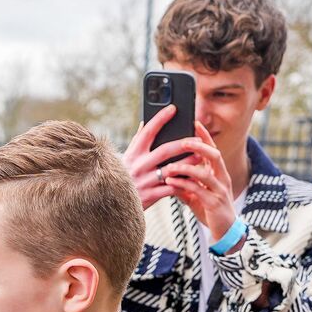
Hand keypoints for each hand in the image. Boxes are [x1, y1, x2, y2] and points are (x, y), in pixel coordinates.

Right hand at [122, 107, 230, 229]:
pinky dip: (183, 183)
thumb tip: (146, 123)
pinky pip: (171, 188)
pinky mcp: (150, 196)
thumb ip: (137, 142)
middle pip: (165, 150)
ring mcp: (144, 181)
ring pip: (171, 169)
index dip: (160, 119)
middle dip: (183, 144)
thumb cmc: (121, 177)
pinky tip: (193, 178)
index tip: (173, 109)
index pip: (147, 131)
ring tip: (200, 157)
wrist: (112, 203)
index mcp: (133, 153)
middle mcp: (138, 165)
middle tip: (197, 139)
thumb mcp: (125, 158)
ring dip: (187, 163)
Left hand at [162, 121, 239, 239]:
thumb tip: (168, 171)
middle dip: (199, 146)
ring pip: (205, 173)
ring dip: (186, 168)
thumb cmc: (209, 209)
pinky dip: (183, 185)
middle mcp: (222, 178)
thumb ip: (185, 182)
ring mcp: (220, 190)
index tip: (194, 122)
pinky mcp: (215, 204)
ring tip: (169, 166)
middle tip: (182, 141)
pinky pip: (198, 191)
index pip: (212, 149)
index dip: (204, 136)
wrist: (225, 232)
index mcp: (218, 172)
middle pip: (214, 155)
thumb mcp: (196, 193)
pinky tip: (170, 182)